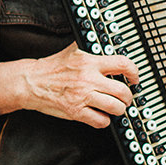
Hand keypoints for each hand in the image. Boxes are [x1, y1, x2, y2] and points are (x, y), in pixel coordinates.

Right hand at [0, 43, 137, 128]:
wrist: (31, 82)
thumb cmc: (52, 67)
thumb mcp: (73, 50)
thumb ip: (91, 47)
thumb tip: (106, 43)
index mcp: (89, 62)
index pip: (122, 64)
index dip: (134, 72)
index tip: (134, 78)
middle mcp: (88, 79)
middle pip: (122, 91)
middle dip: (128, 97)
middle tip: (126, 97)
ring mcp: (82, 96)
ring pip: (115, 107)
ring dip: (120, 109)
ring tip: (116, 107)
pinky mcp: (76, 112)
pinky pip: (100, 121)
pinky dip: (104, 120)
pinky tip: (101, 115)